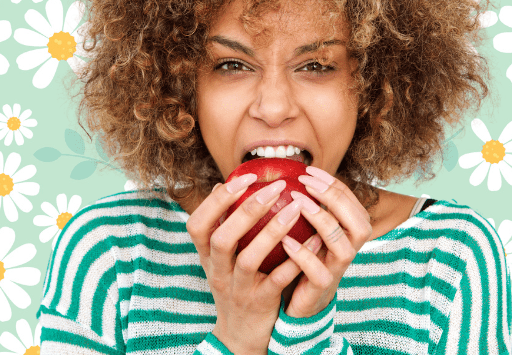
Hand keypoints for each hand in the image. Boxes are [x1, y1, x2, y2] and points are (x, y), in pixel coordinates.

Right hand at [185, 174, 321, 353]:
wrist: (240, 334)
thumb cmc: (233, 283)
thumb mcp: (219, 258)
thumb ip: (221, 225)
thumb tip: (221, 185)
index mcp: (206, 256)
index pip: (198, 224)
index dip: (217, 200)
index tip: (243, 178)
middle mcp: (217, 272)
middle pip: (222, 239)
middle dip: (247, 210)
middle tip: (275, 187)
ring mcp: (238, 289)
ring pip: (249, 259)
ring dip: (272, 231)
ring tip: (296, 207)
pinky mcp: (261, 303)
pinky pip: (278, 280)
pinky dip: (295, 259)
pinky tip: (313, 239)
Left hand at [280, 166, 372, 317]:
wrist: (299, 301)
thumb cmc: (303, 258)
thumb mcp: (310, 229)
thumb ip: (310, 207)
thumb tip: (291, 173)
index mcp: (348, 234)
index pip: (351, 203)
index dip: (333, 185)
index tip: (308, 171)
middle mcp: (349, 250)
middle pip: (359, 223)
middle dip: (334, 199)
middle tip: (306, 183)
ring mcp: (337, 270)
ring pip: (343, 246)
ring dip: (321, 221)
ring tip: (297, 203)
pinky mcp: (320, 288)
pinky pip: (318, 272)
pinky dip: (303, 254)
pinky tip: (284, 240)